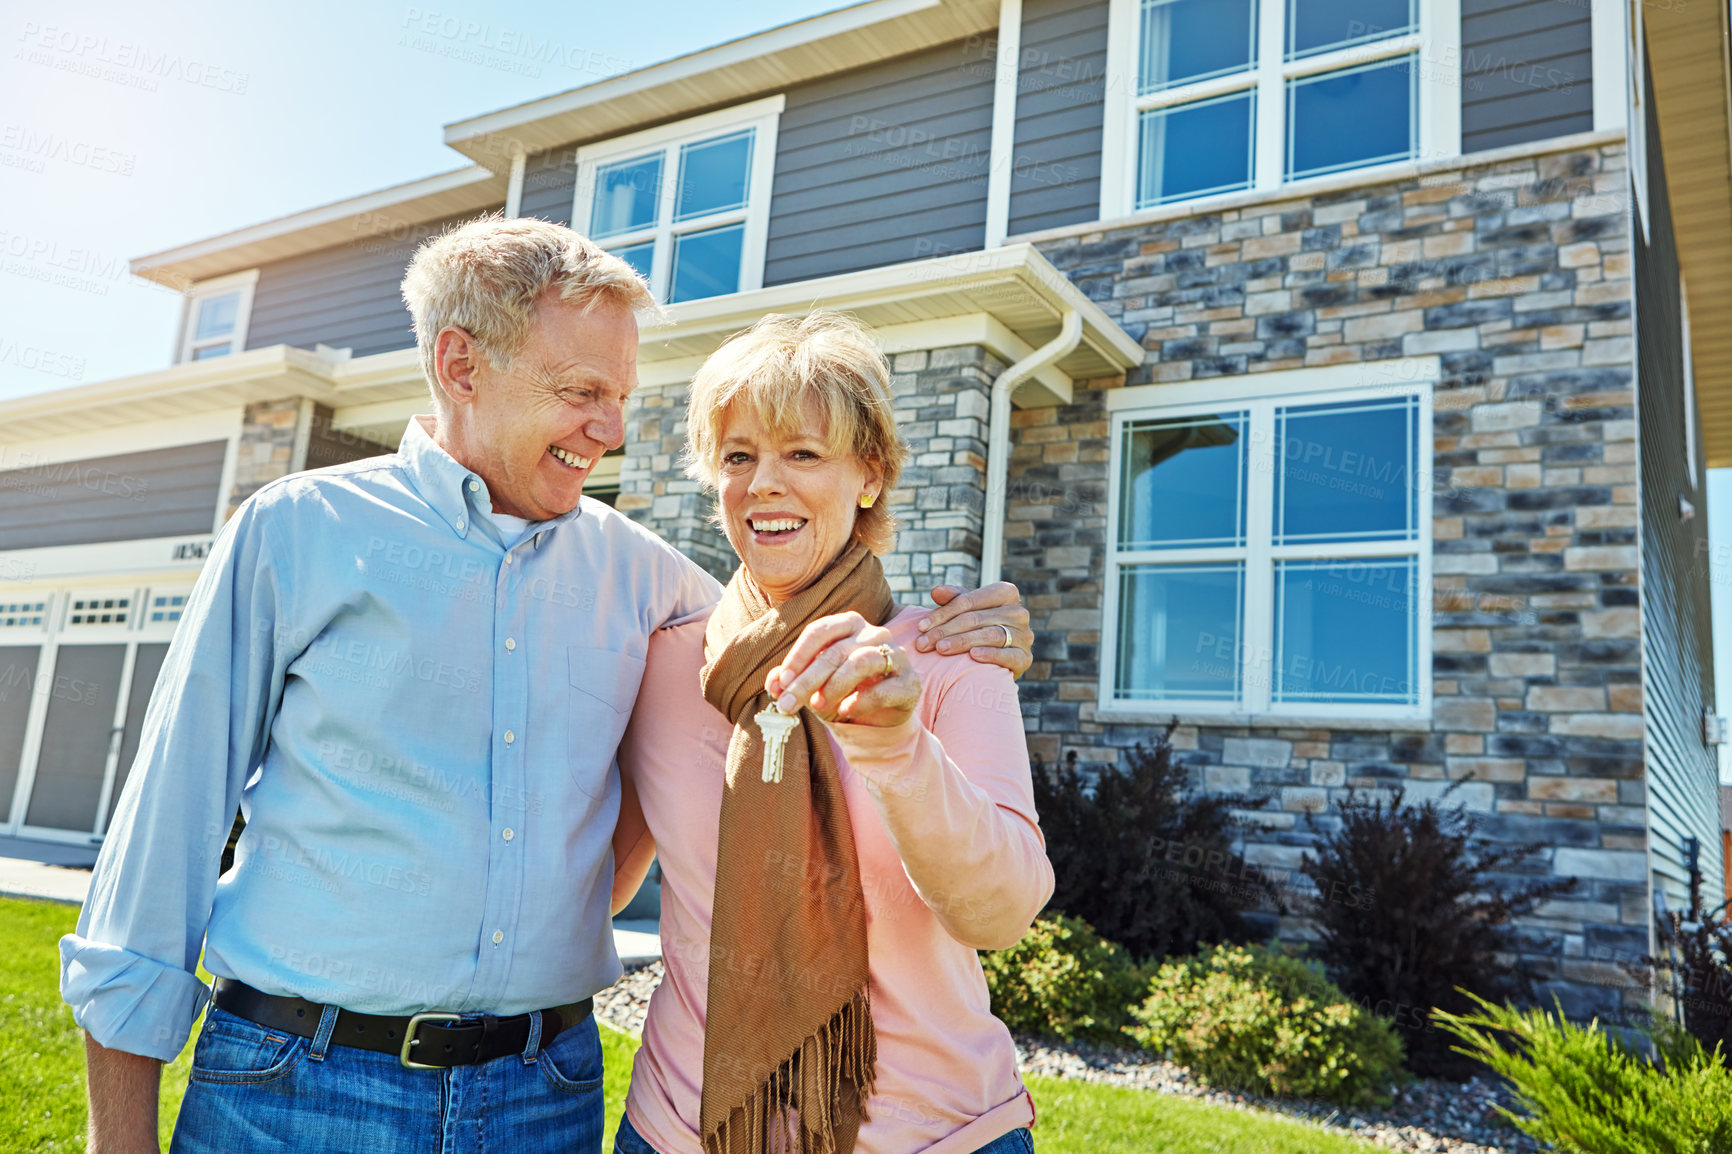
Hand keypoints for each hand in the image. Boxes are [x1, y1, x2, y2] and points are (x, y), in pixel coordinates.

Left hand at [765, 611, 920, 727]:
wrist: (878, 721)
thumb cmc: (842, 694)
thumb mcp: (812, 687)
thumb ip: (791, 681)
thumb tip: (772, 684)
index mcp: (849, 625)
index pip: (820, 630)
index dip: (798, 655)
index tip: (783, 681)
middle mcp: (875, 633)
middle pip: (836, 652)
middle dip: (807, 680)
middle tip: (788, 704)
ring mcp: (896, 656)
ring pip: (861, 662)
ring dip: (834, 687)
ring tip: (818, 706)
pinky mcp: (910, 682)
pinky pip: (884, 689)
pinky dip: (860, 702)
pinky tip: (846, 711)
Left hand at [913, 582, 1032, 678]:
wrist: (995, 662)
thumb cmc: (976, 628)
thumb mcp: (965, 611)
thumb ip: (953, 599)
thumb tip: (936, 591)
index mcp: (1005, 593)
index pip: (969, 600)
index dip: (943, 613)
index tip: (920, 626)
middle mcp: (1019, 612)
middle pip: (977, 618)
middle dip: (946, 631)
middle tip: (923, 643)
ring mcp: (1025, 635)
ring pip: (991, 635)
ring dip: (962, 642)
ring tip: (940, 649)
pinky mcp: (1026, 658)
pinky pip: (1009, 654)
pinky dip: (991, 654)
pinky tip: (972, 656)